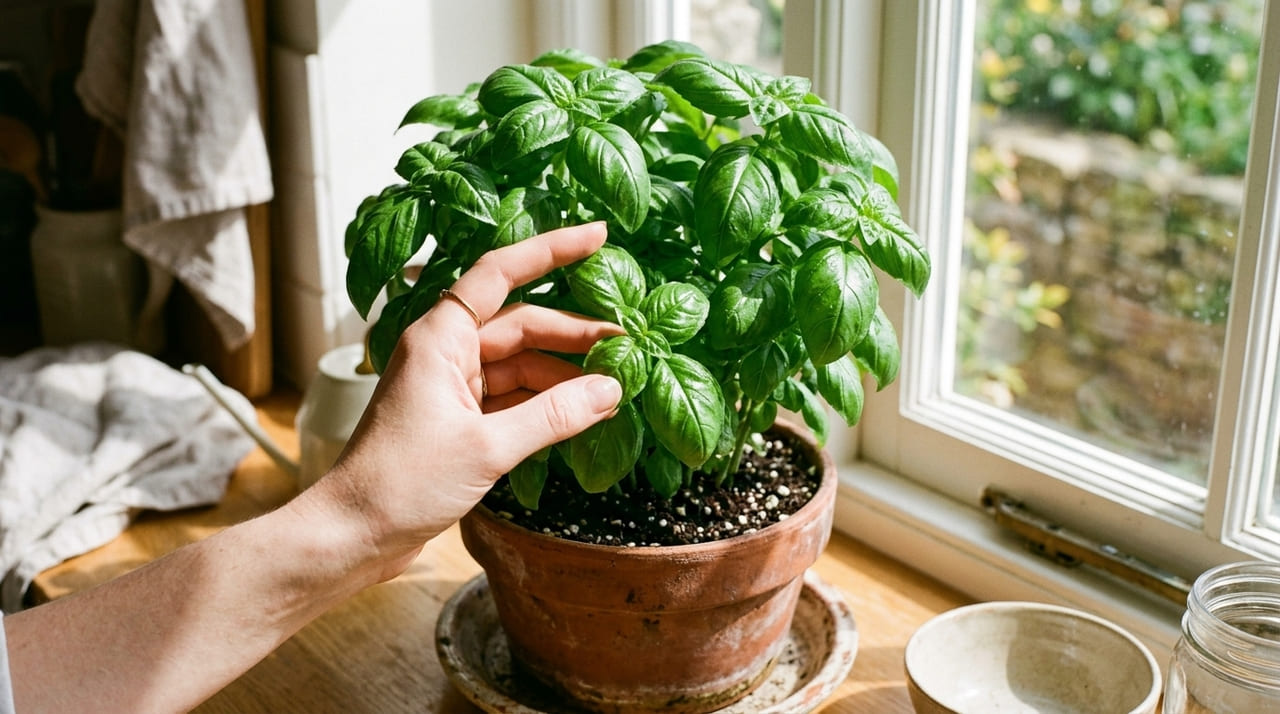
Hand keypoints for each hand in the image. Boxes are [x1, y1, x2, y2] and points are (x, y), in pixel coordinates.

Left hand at [303, 223, 623, 579]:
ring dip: (564, 373)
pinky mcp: (458, 420)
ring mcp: (452, 386)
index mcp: (440, 338)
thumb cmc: (400, 483)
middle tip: (629, 342)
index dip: (552, 251)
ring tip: (615, 386)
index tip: (598, 237)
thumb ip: (554, 416)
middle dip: (575, 331)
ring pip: (521, 363)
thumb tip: (611, 390)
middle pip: (521, 323)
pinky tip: (582, 413)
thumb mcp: (487, 447)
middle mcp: (445, 352)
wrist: (353, 534)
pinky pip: (512, 397)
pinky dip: (546, 403)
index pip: (501, 273)